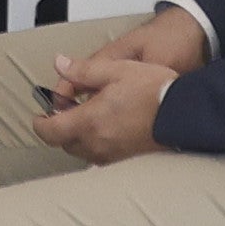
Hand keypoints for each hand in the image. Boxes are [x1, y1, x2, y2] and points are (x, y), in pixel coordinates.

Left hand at [30, 51, 181, 164]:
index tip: (40, 115)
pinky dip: (95, 144)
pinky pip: (100, 157)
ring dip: (78, 136)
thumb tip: (60, 64)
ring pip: (82, 151)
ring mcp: (112, 156)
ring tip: (89, 116)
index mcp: (89, 122)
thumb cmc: (153, 91)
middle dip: (60, 127)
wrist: (185, 113)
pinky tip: (107, 128)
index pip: (50, 132)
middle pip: (64, 143)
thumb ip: (82, 70)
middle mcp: (97, 144)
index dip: (39, 123)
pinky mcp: (126, 161)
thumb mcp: (115, 70)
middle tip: (67, 109)